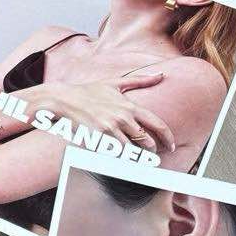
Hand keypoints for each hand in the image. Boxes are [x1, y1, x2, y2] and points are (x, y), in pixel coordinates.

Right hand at [44, 74, 175, 153]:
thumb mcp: (116, 83)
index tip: (171, 146)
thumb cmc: (89, 91)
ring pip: (131, 152)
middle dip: (150, 152)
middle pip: (146, 142)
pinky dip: (118, 159)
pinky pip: (113, 154)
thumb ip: (141, 80)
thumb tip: (162, 74)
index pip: (158, 124)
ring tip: (135, 161)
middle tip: (151, 157)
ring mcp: (110, 130)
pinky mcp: (97, 139)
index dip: (168, 137)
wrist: (64, 99)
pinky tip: (118, 159)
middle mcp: (123, 118)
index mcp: (130, 106)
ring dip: (134, 158)